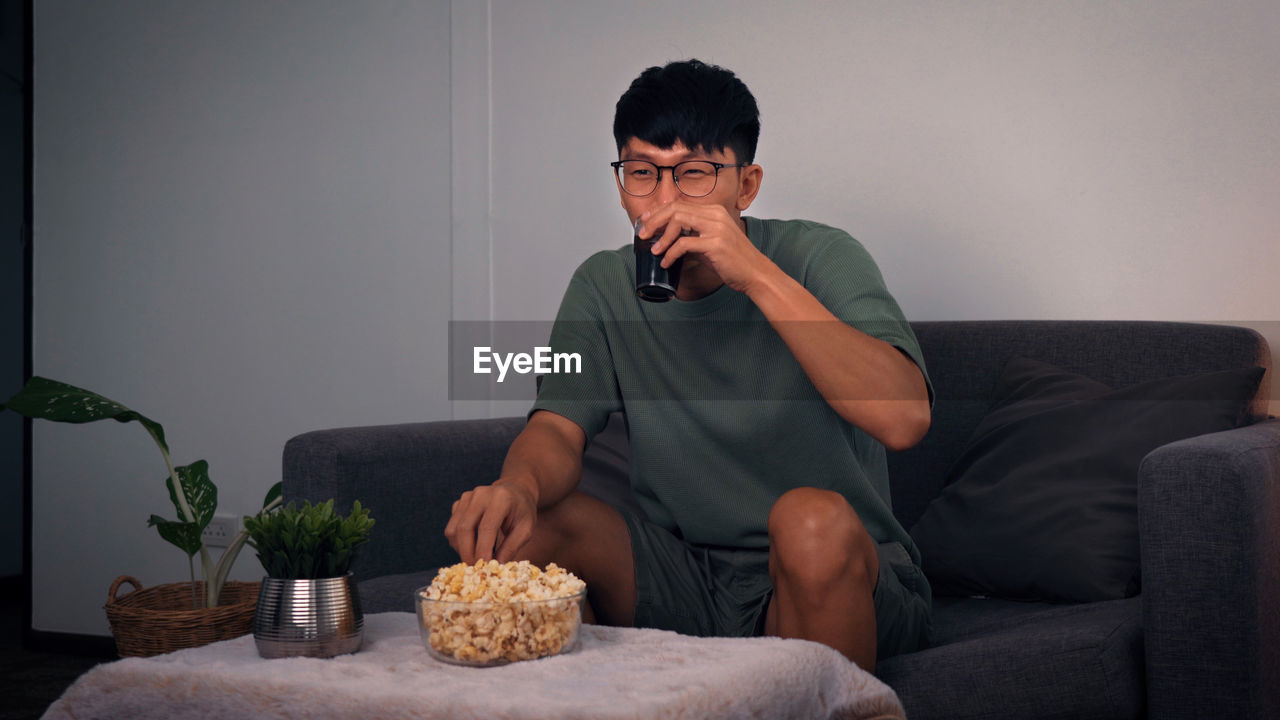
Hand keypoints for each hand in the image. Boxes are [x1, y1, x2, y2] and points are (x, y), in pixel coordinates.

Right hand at [444, 478, 536, 563]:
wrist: (515, 491)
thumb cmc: (522, 511)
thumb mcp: (526, 529)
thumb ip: (512, 547)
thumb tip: (496, 566)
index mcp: (501, 498)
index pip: (486, 527)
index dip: (483, 550)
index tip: (484, 567)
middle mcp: (481, 494)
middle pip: (465, 528)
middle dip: (468, 553)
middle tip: (475, 569)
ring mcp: (467, 497)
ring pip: (454, 530)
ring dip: (461, 549)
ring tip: (475, 558)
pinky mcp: (458, 503)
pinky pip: (451, 528)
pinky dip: (458, 543)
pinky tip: (472, 546)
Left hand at [638, 201, 773, 294]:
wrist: (755, 273)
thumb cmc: (733, 260)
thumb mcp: (711, 242)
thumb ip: (693, 236)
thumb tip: (668, 239)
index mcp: (714, 211)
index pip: (680, 204)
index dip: (659, 211)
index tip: (645, 220)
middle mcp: (715, 215)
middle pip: (676, 209)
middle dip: (655, 221)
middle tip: (643, 234)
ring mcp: (716, 228)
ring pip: (678, 221)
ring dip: (661, 237)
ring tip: (654, 250)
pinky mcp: (715, 244)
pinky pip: (684, 244)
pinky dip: (671, 254)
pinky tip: (667, 262)